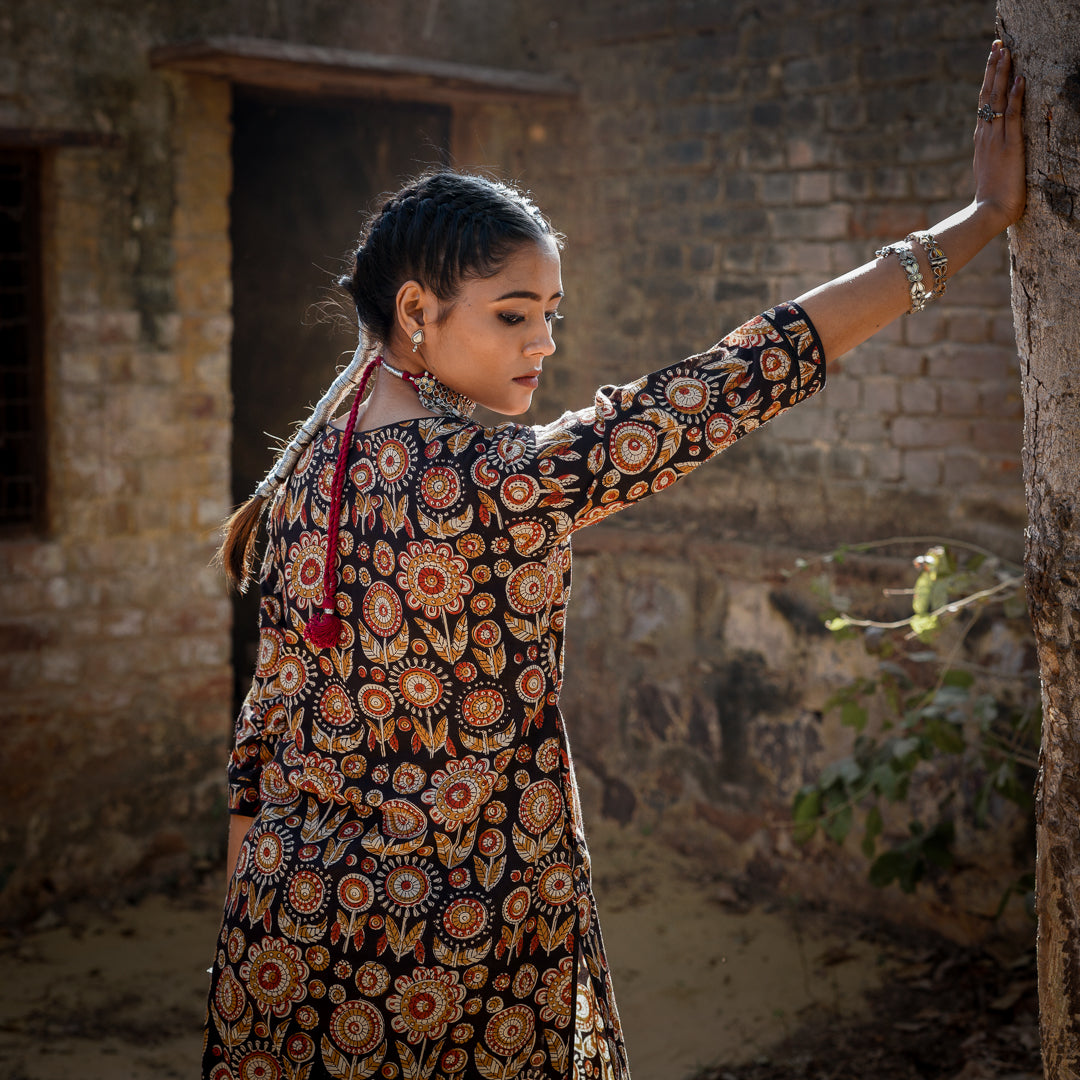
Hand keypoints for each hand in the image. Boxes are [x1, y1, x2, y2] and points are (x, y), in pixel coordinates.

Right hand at [973, 40, 1026, 230]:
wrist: (988, 213)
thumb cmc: (991, 199)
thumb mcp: (989, 172)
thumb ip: (991, 156)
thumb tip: (994, 151)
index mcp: (981, 141)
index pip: (984, 104)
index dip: (987, 80)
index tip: (992, 60)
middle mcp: (985, 136)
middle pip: (987, 96)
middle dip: (992, 69)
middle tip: (997, 45)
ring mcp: (996, 140)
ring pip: (996, 101)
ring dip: (1002, 74)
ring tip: (1005, 51)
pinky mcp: (1009, 147)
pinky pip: (1012, 117)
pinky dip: (1015, 97)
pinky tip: (1019, 79)